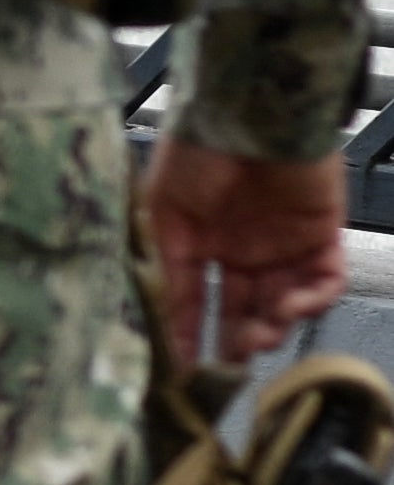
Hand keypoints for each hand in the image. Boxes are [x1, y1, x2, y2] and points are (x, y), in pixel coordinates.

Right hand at [145, 137, 348, 361]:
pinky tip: (289, 304)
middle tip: (231, 363)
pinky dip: (311, 301)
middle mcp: (241, 248)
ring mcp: (284, 245)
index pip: (193, 297)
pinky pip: (324, 283)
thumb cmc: (197, 152)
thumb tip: (159, 315)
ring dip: (272, 326)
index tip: (183, 368)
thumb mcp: (163, 209)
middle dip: (237, 339)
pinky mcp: (322, 238)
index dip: (189, 332)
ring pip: (284, 304)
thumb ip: (167, 262)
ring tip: (259, 334)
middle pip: (243, 309)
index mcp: (199, 240)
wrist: (249, 116)